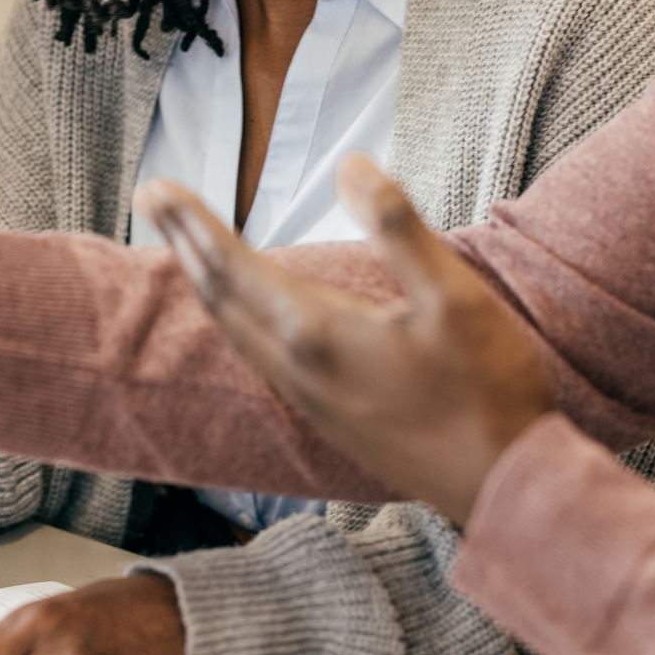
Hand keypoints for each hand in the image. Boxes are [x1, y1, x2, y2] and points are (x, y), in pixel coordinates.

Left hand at [138, 154, 554, 524]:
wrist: (502, 487)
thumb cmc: (488, 389)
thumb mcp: (455, 296)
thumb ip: (398, 228)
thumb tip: (351, 166)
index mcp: (319, 333)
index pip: (234, 265)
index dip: (193, 222)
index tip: (156, 187)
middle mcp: (299, 370)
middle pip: (220, 297)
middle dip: (183, 242)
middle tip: (152, 197)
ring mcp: (311, 401)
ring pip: (236, 332)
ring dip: (205, 282)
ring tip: (186, 246)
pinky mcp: (328, 419)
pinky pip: (259, 358)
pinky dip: (235, 320)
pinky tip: (247, 314)